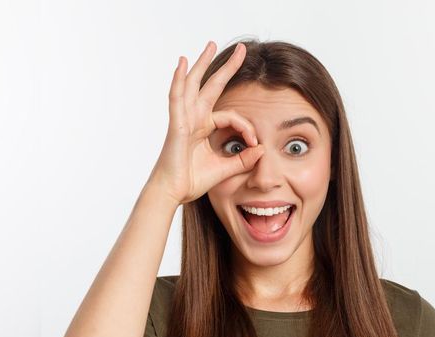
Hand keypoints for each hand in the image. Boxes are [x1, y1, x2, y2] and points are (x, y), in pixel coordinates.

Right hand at [148, 41, 264, 205]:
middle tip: (242, 49)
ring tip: (210, 45)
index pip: (231, 117)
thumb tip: (262, 149)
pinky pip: (177, 97)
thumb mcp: (225, 169)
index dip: (246, 127)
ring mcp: (183, 118)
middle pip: (210, 86)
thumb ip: (243, 160)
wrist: (172, 193)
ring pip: (193, 84)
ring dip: (202, 63)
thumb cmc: (191, 181)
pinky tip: (182, 63)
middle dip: (226, 67)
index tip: (256, 143)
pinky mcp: (176, 124)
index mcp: (203, 128)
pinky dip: (178, 79)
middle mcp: (193, 118)